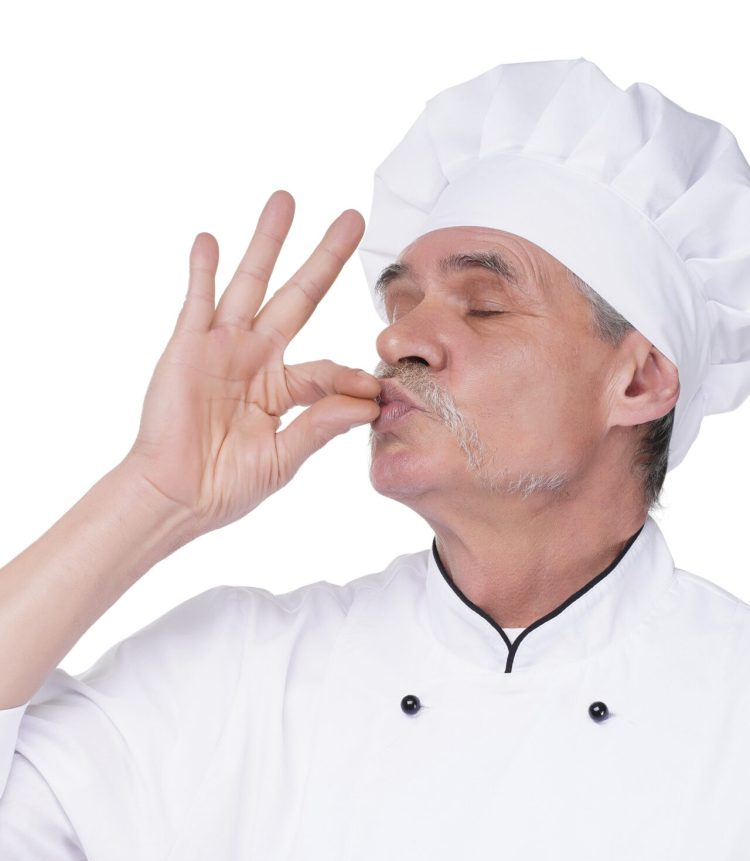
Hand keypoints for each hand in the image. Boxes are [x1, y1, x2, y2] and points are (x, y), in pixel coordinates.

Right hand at [123, 190, 380, 533]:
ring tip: (286, 200)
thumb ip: (321, 425)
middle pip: (298, 297)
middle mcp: (256, 358)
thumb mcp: (284, 457)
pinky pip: (197, 300)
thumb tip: (367, 402)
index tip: (373, 391)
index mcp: (282, 388)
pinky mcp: (187, 347)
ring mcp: (222, 347)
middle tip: (352, 219)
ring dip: (267, 242)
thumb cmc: (227, 484)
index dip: (350, 377)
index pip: (327, 368)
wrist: (177, 496)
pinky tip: (210, 239)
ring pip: (251, 284)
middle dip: (325, 259)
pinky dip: (202, 269)